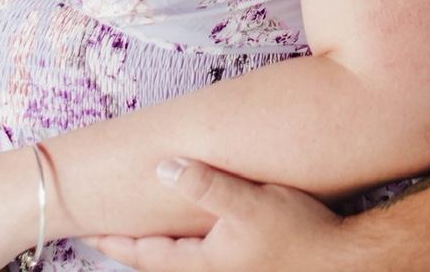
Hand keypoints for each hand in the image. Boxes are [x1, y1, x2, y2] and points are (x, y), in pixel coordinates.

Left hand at [88, 159, 349, 271]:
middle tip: (101, 229)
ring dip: (155, 246)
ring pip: (179, 261)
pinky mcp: (246, 263)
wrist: (341, 260)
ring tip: (138, 227)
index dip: (116, 241)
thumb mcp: (251, 203)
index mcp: (205, 264)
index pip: (146, 255)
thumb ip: (206, 185)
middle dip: (129, 245)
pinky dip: (181, 244)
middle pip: (158, 262)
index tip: (88, 229)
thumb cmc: (298, 232)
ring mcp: (229, 270)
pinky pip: (200, 255)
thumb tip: (163, 168)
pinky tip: (189, 226)